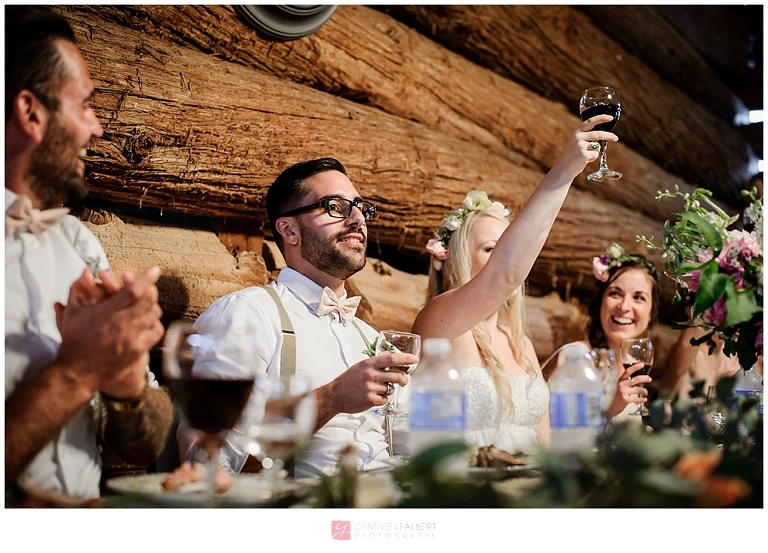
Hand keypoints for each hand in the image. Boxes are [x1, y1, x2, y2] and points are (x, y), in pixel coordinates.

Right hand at [53, 266, 163, 398]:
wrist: (79, 371)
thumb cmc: (75, 340)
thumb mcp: (73, 313)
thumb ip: (78, 289)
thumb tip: (84, 270)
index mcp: (106, 312)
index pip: (132, 291)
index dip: (146, 278)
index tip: (155, 270)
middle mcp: (122, 324)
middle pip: (148, 301)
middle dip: (151, 290)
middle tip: (149, 287)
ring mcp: (132, 338)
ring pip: (154, 314)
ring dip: (153, 306)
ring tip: (149, 303)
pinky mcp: (138, 350)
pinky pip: (156, 331)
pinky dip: (155, 323)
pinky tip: (149, 321)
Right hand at [318, 351, 415, 414]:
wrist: (335, 395)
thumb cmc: (348, 380)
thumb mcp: (361, 365)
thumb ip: (376, 362)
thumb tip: (390, 356)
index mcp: (368, 364)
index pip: (391, 358)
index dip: (405, 358)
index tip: (414, 359)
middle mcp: (370, 375)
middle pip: (396, 375)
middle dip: (404, 379)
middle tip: (404, 380)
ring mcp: (371, 388)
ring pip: (391, 388)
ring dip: (388, 390)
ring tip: (377, 389)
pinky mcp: (371, 400)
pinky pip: (385, 399)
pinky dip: (382, 399)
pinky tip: (373, 397)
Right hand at [551, 115, 618, 178]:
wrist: (563, 168)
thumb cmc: (571, 156)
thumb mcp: (577, 143)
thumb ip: (587, 138)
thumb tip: (602, 137)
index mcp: (577, 133)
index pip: (590, 122)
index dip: (601, 118)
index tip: (610, 118)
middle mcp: (578, 137)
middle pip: (599, 134)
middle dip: (609, 136)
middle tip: (616, 138)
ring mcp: (580, 146)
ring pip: (597, 147)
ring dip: (595, 152)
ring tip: (585, 156)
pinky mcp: (584, 154)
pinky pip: (595, 155)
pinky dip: (592, 159)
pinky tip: (584, 160)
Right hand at [608, 362, 652, 416]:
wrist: (606, 407)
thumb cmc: (611, 397)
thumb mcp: (616, 387)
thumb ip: (623, 383)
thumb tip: (635, 381)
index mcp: (619, 380)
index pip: (628, 371)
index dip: (635, 367)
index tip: (642, 364)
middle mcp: (621, 385)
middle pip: (636, 379)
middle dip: (645, 378)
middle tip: (649, 379)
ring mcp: (624, 392)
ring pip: (639, 389)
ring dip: (645, 391)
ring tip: (646, 392)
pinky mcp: (626, 400)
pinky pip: (638, 399)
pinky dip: (642, 399)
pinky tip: (644, 400)